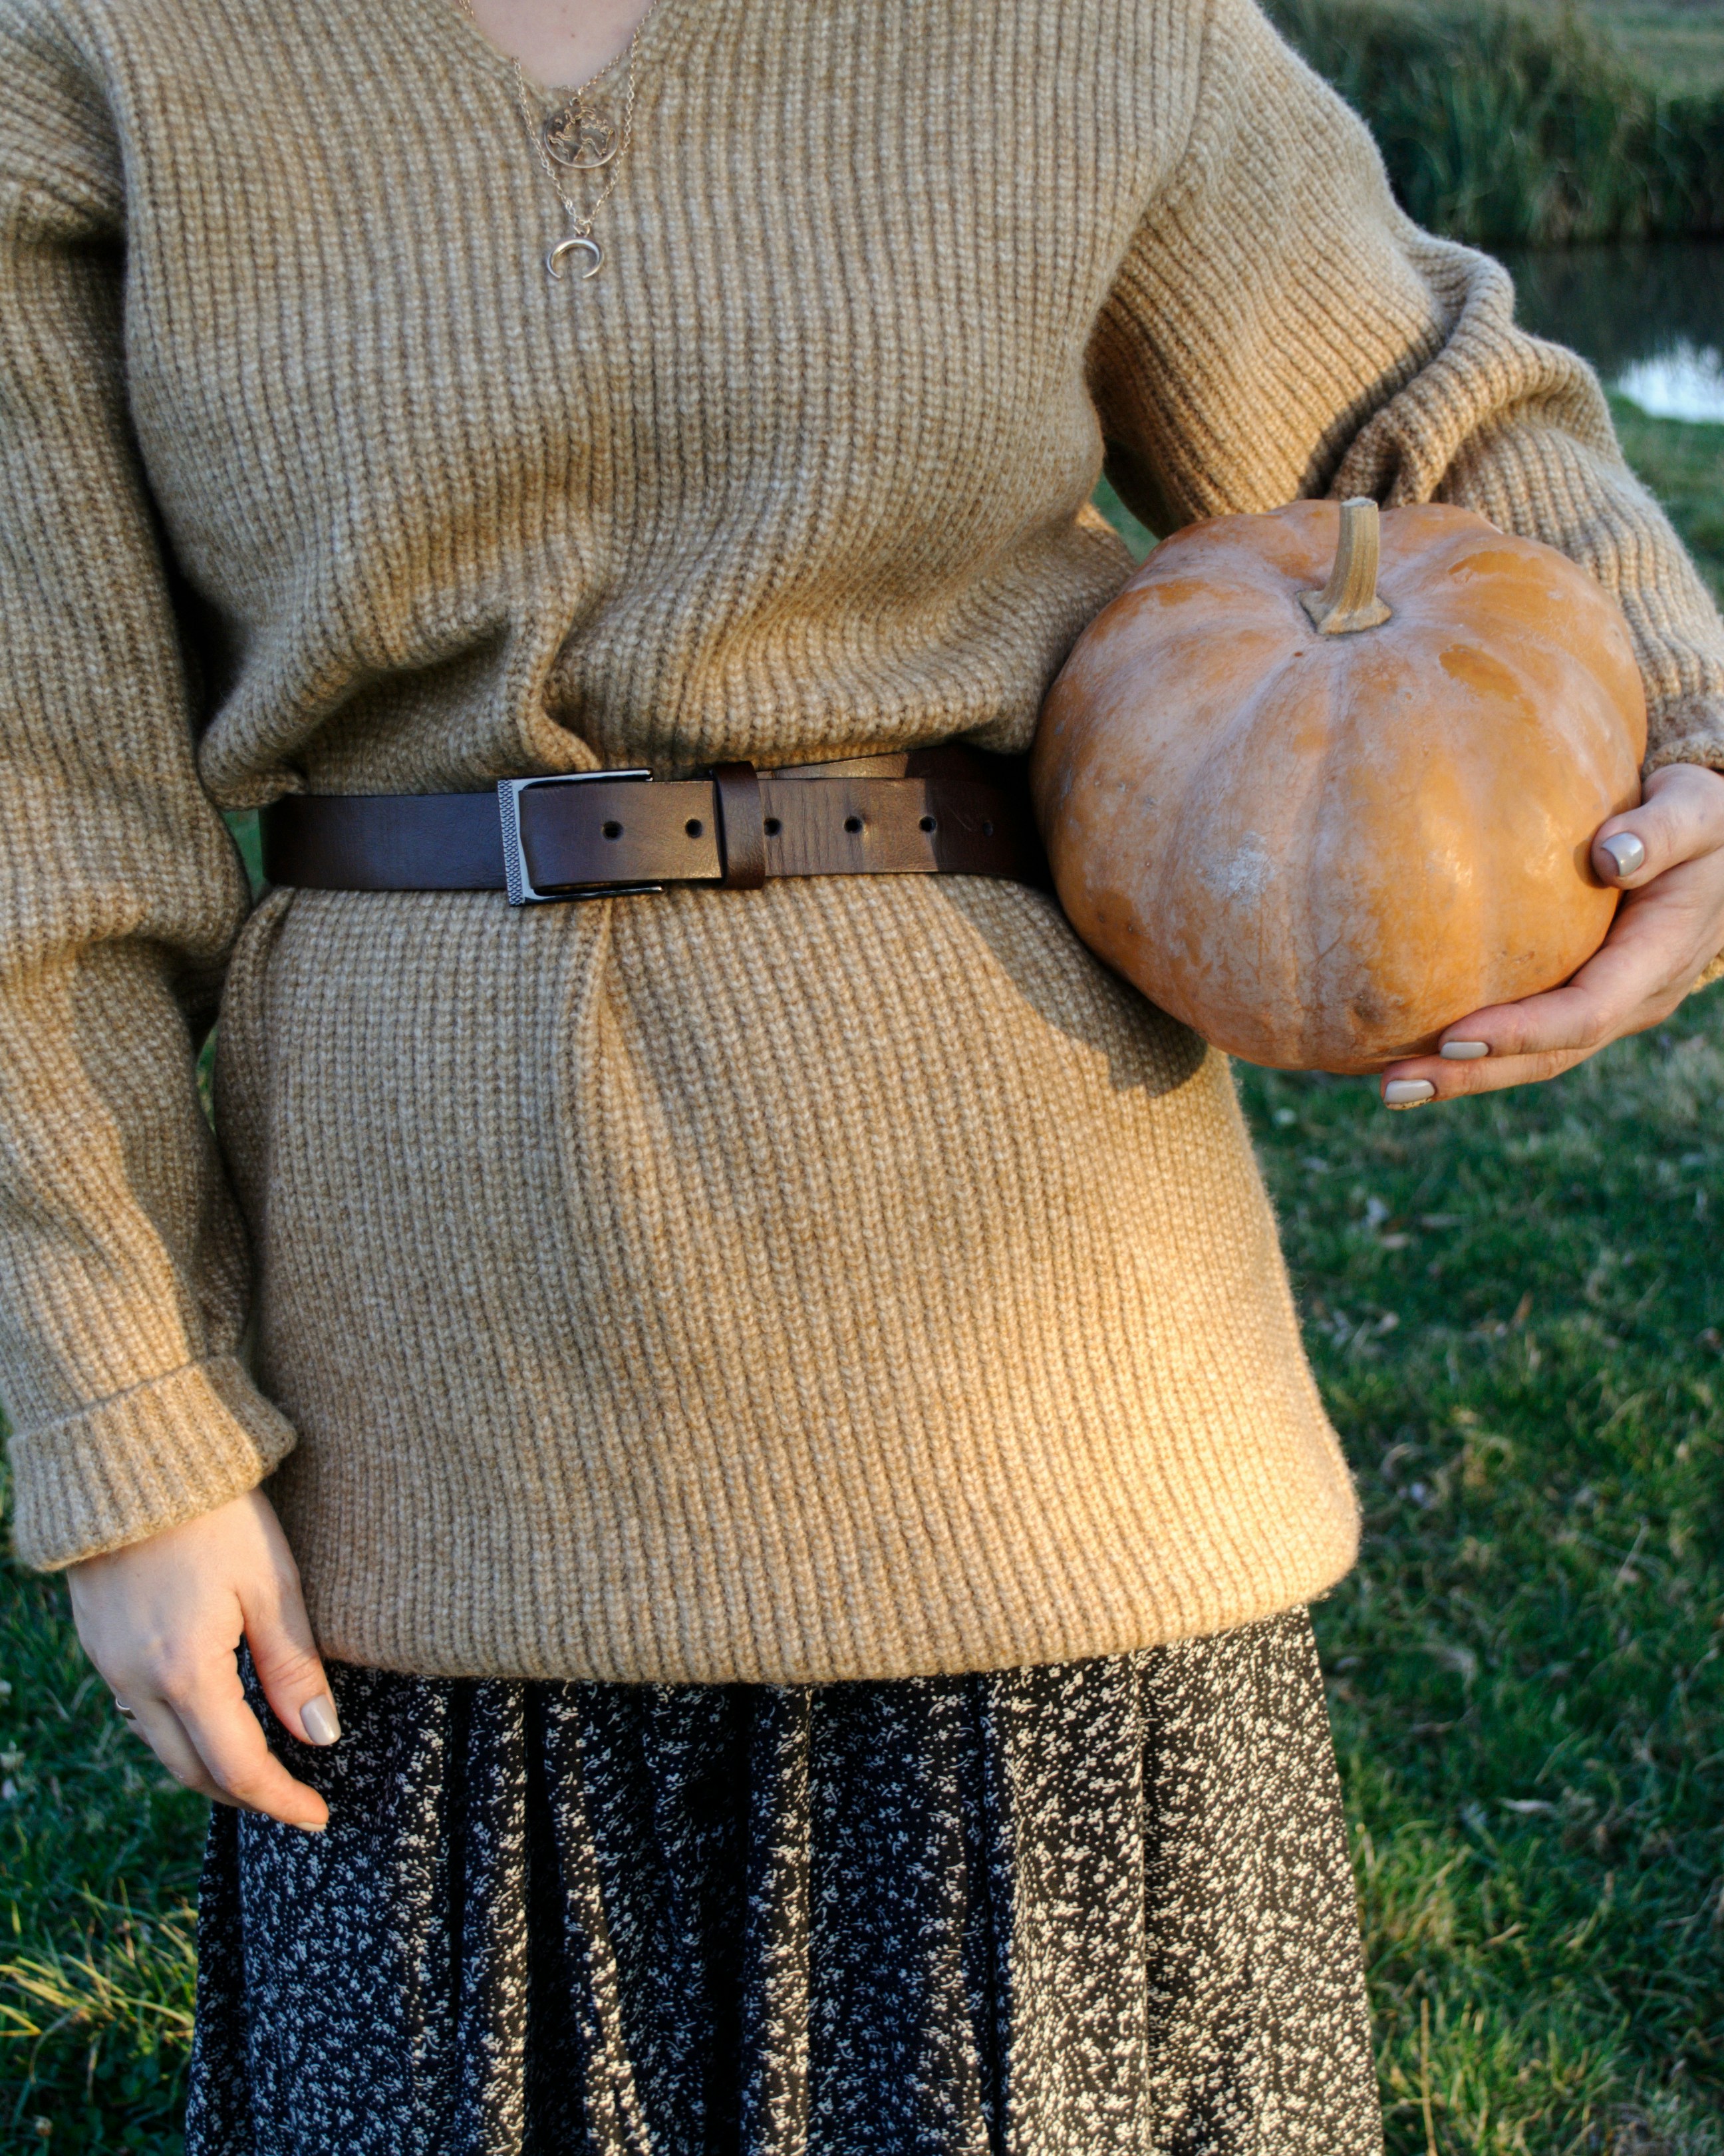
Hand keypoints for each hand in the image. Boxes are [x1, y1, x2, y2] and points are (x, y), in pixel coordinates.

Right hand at [66, 1488, 336, 1830]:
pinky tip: (212, 1714)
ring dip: (208, 1765)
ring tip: (261, 1763)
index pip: (238, 1767)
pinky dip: (179, 1728)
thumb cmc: (215, 1512)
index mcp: (184, 1671)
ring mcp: (108, 1662)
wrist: (132, 1453)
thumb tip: (320, 1738)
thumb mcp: (271, 1583)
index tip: (319, 1818)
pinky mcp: (97, 1640)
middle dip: (244, 1795)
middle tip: (294, 1799)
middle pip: (190, 1771)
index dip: (280, 1800)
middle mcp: (135, 1679)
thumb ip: (294, 1667)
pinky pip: (139, 1708)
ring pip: (160, 1744)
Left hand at [1380, 761, 1723, 1105]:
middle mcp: (1632, 999)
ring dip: (1461, 1076)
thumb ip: (1662, 831)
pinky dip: (1470, 1049)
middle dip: (1472, 1076)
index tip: (1453, 1037)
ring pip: (1533, 1057)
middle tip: (1394, 1086)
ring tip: (1389, 1086)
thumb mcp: (1699, 811)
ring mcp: (1607, 1005)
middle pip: (1548, 1056)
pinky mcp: (1579, 995)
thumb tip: (1608, 855)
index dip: (1521, 1032)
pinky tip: (1408, 1046)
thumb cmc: (1704, 819)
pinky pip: (1525, 1033)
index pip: (1585, 1013)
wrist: (1721, 849)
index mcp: (1658, 959)